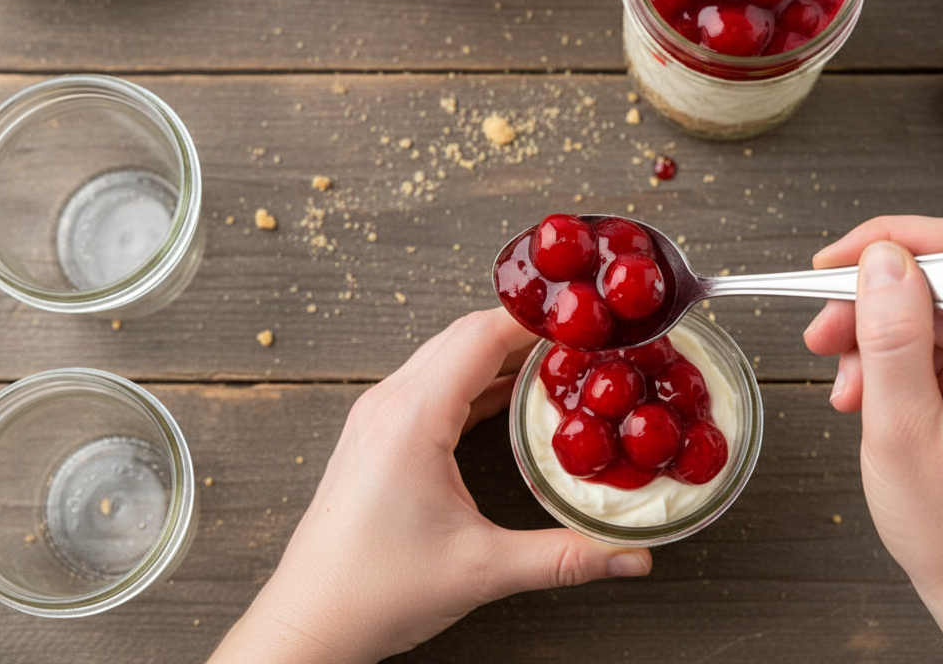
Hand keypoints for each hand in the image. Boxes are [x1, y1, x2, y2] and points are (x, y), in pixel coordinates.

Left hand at [208, 308, 651, 663]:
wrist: (309, 622)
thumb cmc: (376, 592)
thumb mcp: (483, 570)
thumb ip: (564, 557)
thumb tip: (633, 557)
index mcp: (412, 417)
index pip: (482, 335)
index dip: (537, 320)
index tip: (585, 319)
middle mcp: (389, 403)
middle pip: (464, 335)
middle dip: (525, 329)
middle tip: (582, 338)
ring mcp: (376, 416)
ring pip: (445, 356)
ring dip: (498, 351)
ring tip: (555, 362)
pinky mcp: (374, 435)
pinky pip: (431, 384)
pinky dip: (473, 379)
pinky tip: (508, 396)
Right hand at [803, 215, 942, 662]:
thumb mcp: (901, 430)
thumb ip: (890, 335)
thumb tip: (878, 258)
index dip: (880, 248)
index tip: (822, 270)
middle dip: (873, 301)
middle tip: (821, 338)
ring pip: (939, 304)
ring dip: (881, 337)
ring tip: (848, 390)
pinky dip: (904, 358)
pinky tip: (874, 396)